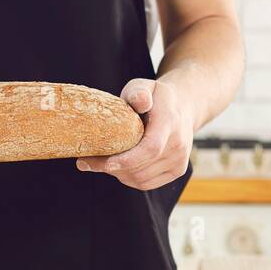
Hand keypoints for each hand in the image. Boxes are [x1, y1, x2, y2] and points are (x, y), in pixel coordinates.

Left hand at [76, 78, 194, 190]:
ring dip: (118, 173)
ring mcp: (179, 160)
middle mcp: (179, 145)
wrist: (183, 108)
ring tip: (102, 162)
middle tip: (87, 161)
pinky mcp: (177, 171)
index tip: (103, 163)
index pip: (150, 148)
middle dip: (112, 167)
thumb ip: (139, 93)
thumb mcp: (146, 86)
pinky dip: (128, 178)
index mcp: (171, 123)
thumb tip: (140, 102)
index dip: (126, 160)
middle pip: (141, 168)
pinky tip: (119, 166)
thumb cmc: (156, 97)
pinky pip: (146, 183)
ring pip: (141, 179)